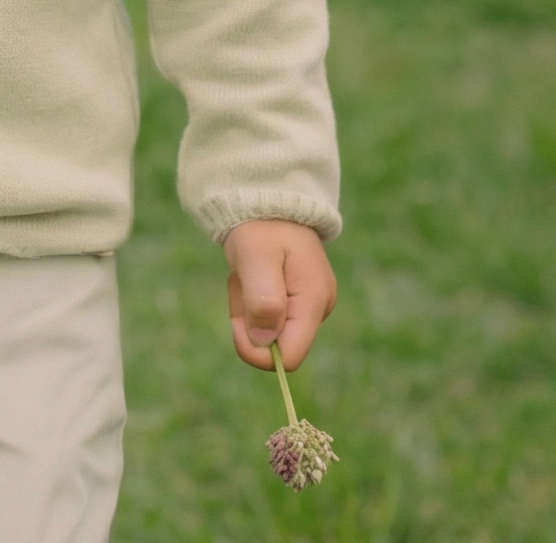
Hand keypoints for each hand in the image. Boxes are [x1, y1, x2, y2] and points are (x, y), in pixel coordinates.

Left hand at [222, 219, 335, 370]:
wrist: (267, 197)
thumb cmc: (260, 225)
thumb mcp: (256, 258)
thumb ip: (263, 300)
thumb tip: (265, 344)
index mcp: (314, 300)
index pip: (291, 357)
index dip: (259, 350)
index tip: (237, 320)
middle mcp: (318, 307)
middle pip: (275, 344)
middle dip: (249, 321)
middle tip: (242, 282)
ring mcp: (309, 303)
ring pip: (267, 330)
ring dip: (247, 307)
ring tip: (247, 272)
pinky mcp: (297, 298)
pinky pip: (266, 315)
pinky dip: (251, 298)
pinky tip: (252, 272)